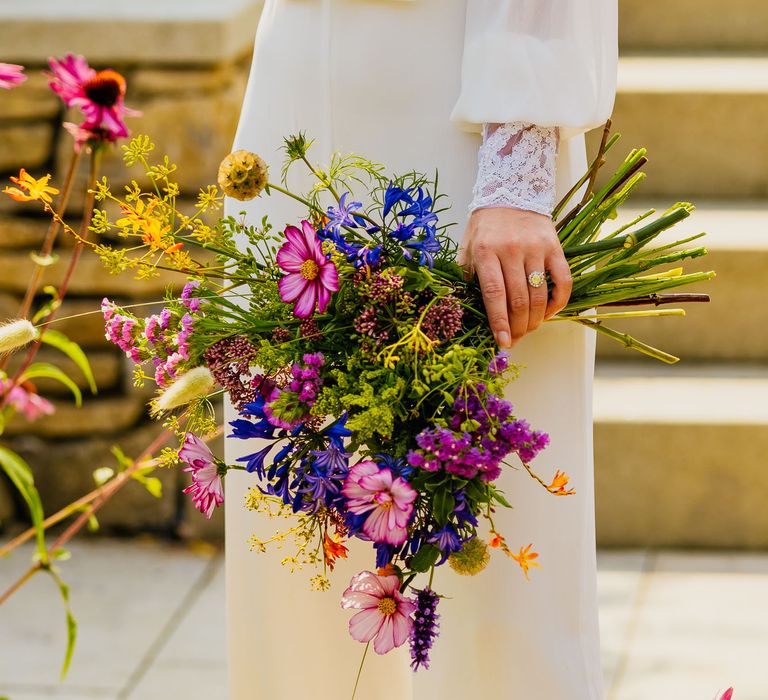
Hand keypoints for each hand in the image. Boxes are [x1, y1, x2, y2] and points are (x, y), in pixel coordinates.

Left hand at [459, 207, 571, 347]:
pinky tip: (549, 313)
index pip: (494, 294)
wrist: (510, 191)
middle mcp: (511, 250)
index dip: (499, 322)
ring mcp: (535, 248)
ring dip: (536, 320)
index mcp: (485, 252)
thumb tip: (470, 309)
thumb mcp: (468, 248)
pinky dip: (558, 302)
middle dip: (517, 327)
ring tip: (528, 329)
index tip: (502, 342)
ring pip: (539, 295)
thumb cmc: (485, 226)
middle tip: (515, 339)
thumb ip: (467, 276)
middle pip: (518, 299)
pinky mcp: (554, 247)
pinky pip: (563, 280)